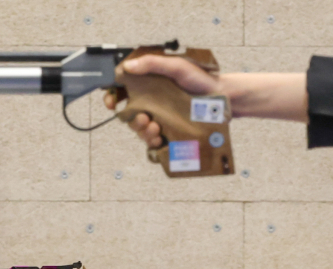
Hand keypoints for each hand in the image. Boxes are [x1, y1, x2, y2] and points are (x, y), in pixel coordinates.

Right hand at [104, 55, 224, 148]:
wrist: (222, 99)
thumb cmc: (201, 80)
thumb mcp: (176, 66)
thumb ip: (152, 64)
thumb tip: (127, 66)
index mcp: (148, 84)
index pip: (122, 90)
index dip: (111, 96)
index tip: (111, 103)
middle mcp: (151, 101)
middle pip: (128, 113)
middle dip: (131, 118)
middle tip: (143, 117)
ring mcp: (159, 117)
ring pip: (139, 128)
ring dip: (141, 130)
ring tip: (154, 126)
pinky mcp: (168, 131)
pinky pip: (152, 140)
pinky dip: (151, 140)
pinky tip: (159, 136)